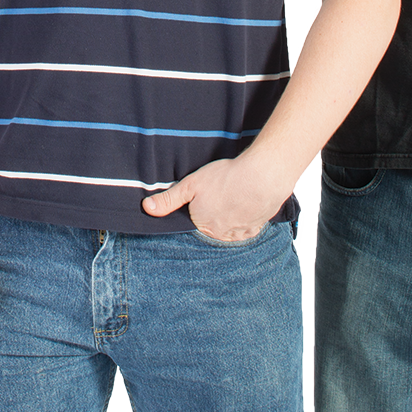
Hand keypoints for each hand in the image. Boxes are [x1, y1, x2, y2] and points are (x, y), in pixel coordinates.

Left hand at [141, 154, 282, 241]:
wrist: (263, 177)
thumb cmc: (228, 178)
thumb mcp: (191, 184)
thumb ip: (169, 199)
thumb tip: (147, 208)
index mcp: (202, 225)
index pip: (194, 221)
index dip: (199, 207)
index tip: (206, 197)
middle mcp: (220, 234)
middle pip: (212, 226)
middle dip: (214, 212)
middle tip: (222, 193)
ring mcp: (239, 233)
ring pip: (230, 228)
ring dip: (230, 216)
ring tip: (233, 197)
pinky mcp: (256, 228)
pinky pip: (246, 228)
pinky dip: (245, 218)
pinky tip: (245, 204)